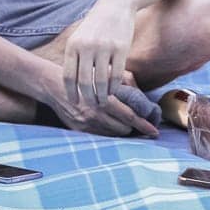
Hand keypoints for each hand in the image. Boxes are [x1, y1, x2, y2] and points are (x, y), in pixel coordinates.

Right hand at [43, 78, 159, 137]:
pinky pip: (99, 136)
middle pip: (123, 129)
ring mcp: (85, 124)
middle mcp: (95, 114)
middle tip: (139, 123)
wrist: (54, 85)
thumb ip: (124, 83)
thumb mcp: (105, 74)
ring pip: (112, 134)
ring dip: (121, 130)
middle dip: (133, 127)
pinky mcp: (78, 130)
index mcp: (104, 99)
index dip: (144, 125)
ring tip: (125, 124)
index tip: (155, 131)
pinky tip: (110, 124)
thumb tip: (140, 97)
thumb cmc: (84, 75)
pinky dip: (108, 131)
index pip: (129, 116)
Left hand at [62, 0, 136, 108]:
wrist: (116, 4)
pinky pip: (116, 74)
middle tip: (91, 106)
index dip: (71, 93)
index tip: (74, 103)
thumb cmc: (96, 24)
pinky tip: (113, 91)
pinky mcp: (121, 48)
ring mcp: (105, 47)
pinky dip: (114, 86)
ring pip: (101, 81)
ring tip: (103, 102)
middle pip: (84, 82)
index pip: (69, 76)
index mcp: (73, 45)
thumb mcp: (79, 37)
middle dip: (88, 98)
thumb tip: (72, 84)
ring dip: (101, 95)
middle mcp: (87, 47)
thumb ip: (74, 57)